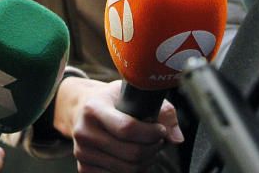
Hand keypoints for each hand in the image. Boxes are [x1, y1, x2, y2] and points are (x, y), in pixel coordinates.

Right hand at [55, 78, 182, 172]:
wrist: (81, 108)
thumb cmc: (112, 99)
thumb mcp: (132, 93)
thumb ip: (161, 111)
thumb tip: (176, 138)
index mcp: (94, 108)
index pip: (127, 128)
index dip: (150, 133)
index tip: (160, 130)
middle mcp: (84, 132)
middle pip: (130, 153)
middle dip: (152, 149)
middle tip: (158, 141)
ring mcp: (82, 153)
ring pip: (126, 169)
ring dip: (146, 162)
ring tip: (149, 149)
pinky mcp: (84, 168)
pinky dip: (133, 172)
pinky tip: (136, 159)